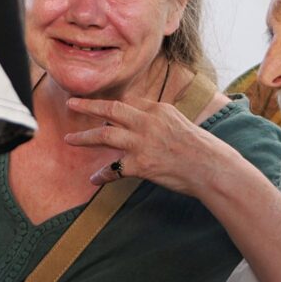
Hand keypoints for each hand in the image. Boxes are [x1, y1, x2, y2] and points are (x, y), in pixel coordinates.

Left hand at [64, 96, 232, 196]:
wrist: (211, 168)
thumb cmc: (203, 148)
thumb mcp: (181, 123)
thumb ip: (161, 120)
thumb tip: (147, 122)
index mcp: (158, 109)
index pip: (129, 102)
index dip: (112, 105)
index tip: (101, 106)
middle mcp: (147, 122)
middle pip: (111, 110)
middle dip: (88, 106)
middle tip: (71, 103)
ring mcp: (142, 142)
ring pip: (105, 135)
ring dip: (84, 137)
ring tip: (69, 138)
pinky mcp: (141, 164)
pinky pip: (114, 168)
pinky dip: (102, 175)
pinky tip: (94, 179)